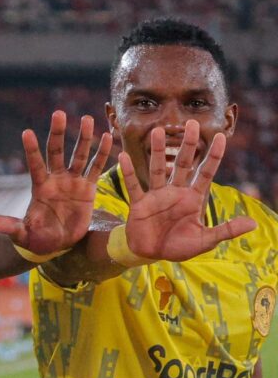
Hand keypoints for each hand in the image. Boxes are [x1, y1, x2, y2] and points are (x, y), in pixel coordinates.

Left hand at [0, 110, 111, 255]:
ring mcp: (72, 182)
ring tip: (88, 119)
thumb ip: (10, 227)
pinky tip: (107, 136)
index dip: (31, 150)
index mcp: (40, 187)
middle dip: (58, 133)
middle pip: (56, 152)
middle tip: (59, 113)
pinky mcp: (87, 189)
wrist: (57, 244)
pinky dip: (101, 154)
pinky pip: (95, 168)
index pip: (35, 164)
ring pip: (78, 155)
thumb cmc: (36, 238)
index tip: (26, 132)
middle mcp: (56, 180)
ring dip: (83, 138)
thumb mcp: (22, 234)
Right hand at [119, 121, 255, 259]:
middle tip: (190, 123)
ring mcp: (156, 196)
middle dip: (186, 144)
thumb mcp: (205, 241)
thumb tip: (253, 224)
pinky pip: (133, 185)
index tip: (220, 136)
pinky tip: (124, 156)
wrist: (150, 255)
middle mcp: (175, 192)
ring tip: (157, 131)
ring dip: (157, 151)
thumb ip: (226, 230)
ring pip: (157, 169)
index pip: (205, 172)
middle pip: (182, 163)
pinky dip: (128, 172)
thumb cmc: (178, 247)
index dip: (213, 155)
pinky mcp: (139, 203)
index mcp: (192, 198)